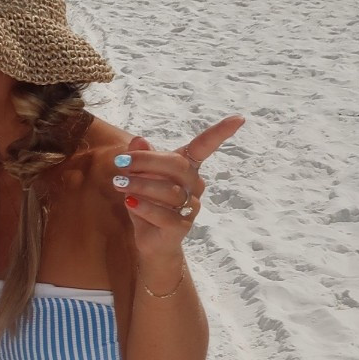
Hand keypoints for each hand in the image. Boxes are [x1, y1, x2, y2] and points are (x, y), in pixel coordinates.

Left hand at [111, 116, 243, 272]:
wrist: (152, 241)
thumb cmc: (148, 203)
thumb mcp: (140, 178)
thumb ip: (140, 159)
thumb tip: (138, 139)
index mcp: (187, 168)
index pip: (205, 147)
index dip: (221, 132)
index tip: (240, 118)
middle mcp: (194, 185)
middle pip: (177, 165)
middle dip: (146, 161)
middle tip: (121, 161)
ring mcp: (191, 206)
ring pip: (169, 191)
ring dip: (140, 185)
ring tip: (118, 183)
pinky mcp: (181, 226)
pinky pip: (163, 214)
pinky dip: (143, 206)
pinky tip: (129, 202)